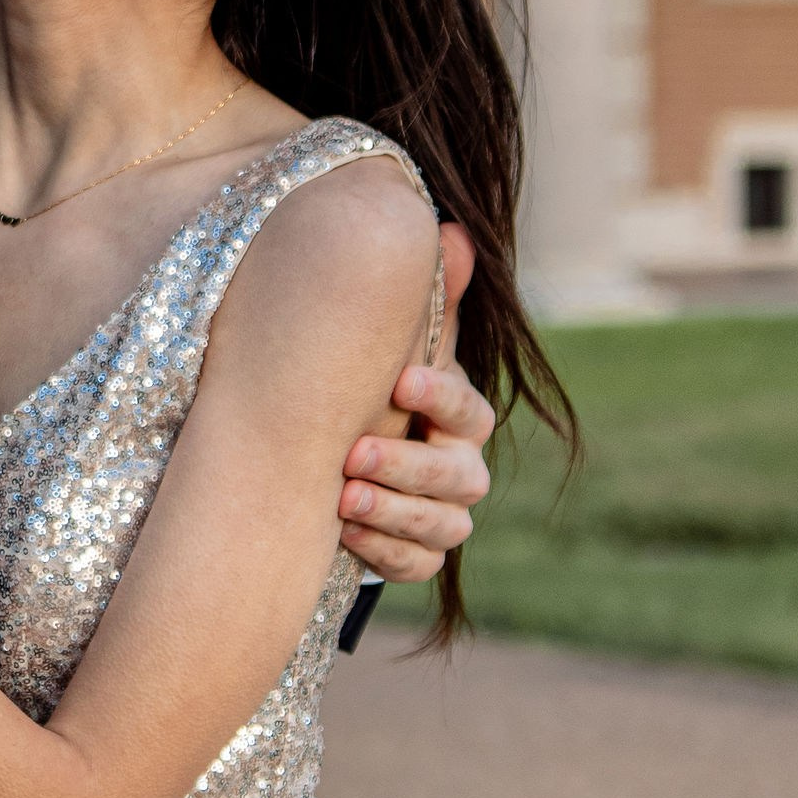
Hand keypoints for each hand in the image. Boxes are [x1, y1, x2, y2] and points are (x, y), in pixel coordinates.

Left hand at [337, 218, 494, 578]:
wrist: (328, 452)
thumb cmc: (368, 386)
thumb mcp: (391, 341)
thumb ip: (426, 296)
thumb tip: (453, 231)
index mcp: (456, 416)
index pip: (470, 412)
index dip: (441, 398)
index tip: (399, 380)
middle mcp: (459, 468)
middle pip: (461, 478)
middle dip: (408, 467)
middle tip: (351, 453)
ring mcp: (440, 516)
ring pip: (445, 528)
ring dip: (395, 513)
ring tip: (341, 497)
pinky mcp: (413, 554)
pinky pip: (418, 566)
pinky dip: (385, 552)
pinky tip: (344, 534)